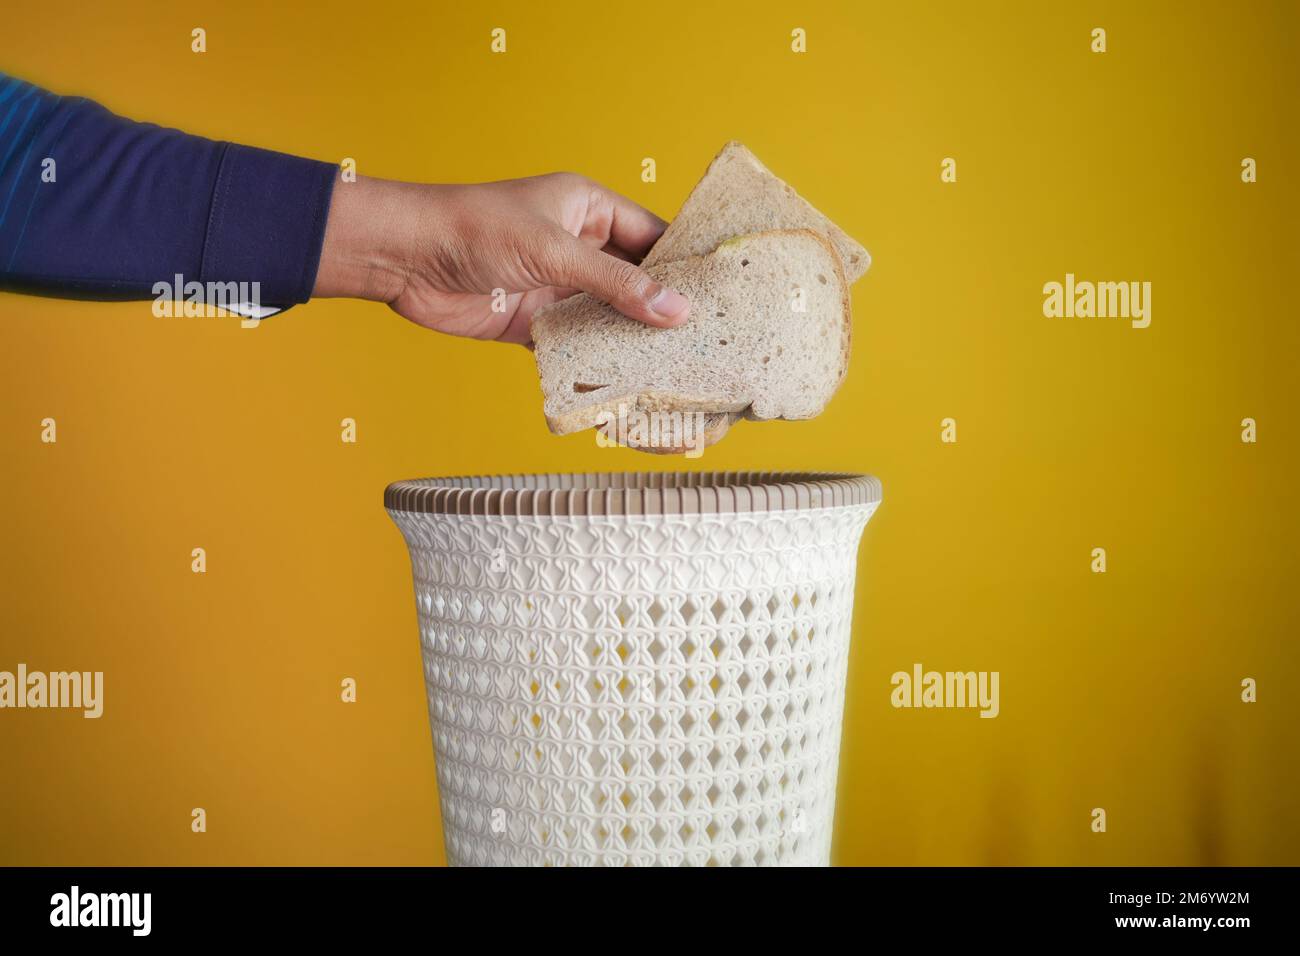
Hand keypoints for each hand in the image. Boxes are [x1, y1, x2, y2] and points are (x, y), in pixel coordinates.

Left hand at [312, 172, 690, 343]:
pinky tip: (627, 383)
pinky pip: (577, 345)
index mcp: (588, 210)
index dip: (684, 264)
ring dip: (634, 341)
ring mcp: (558, 287)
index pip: (652, 236)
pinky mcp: (535, 323)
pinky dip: (598, 363)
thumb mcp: (554, 251)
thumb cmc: (474, 228)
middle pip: (635, 282)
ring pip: (609, 317)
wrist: (405, 258)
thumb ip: (614, 283)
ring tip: (679, 369)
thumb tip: (674, 310)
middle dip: (664, 310)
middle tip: (709, 341)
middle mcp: (578, 248)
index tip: (721, 295)